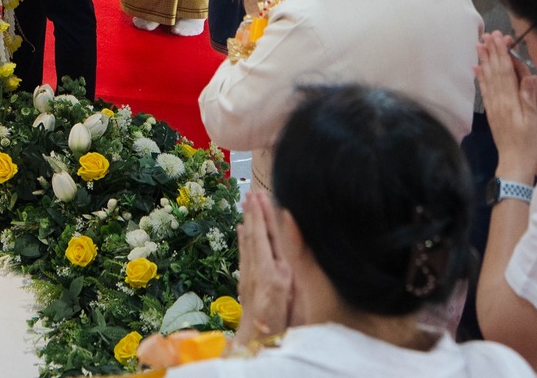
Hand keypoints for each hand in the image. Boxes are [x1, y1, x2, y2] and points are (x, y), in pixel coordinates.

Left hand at [231, 190, 294, 350]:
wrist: (256, 344)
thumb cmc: (282, 328)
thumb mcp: (294, 305)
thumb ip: (289, 280)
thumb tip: (284, 257)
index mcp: (271, 273)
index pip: (267, 238)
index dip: (264, 217)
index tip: (262, 196)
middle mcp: (257, 271)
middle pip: (255, 235)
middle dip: (254, 213)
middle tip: (251, 192)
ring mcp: (249, 276)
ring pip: (247, 242)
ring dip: (248, 221)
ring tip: (246, 203)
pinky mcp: (246, 283)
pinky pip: (244, 253)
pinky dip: (243, 238)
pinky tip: (242, 229)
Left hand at [475, 31, 536, 181]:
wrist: (514, 163)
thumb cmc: (529, 144)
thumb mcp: (535, 122)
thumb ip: (529, 98)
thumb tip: (529, 76)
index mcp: (511, 101)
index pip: (505, 72)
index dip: (502, 54)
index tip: (499, 38)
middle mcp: (499, 101)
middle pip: (494, 71)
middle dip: (492, 52)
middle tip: (488, 35)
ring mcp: (494, 106)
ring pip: (487, 78)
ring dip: (484, 61)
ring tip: (480, 46)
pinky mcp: (492, 113)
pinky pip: (485, 90)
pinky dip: (480, 77)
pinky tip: (477, 69)